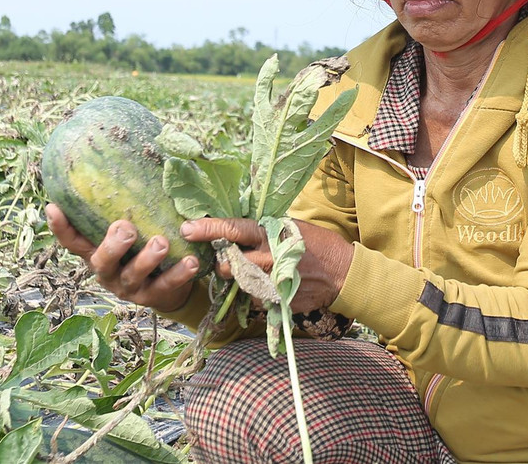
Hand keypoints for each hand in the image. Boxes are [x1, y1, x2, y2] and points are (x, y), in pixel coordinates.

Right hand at [45, 203, 200, 313]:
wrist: (168, 288)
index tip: (52, 207)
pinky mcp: (152, 298)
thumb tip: (130, 160)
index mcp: (97, 252)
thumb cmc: (142, 248)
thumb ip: (125, 209)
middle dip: (113, 245)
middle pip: (102, 261)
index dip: (60, 227)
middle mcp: (108, 271)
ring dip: (147, 259)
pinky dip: (178, 274)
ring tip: (162, 243)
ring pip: (133, 275)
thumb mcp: (131, 230)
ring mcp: (129, 287)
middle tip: (126, 227)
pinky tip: (191, 261)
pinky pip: (165, 286)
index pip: (72, 241)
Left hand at [180, 218, 351, 312]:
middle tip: (228, 258)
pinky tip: (271, 283)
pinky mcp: (275, 301)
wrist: (341, 272)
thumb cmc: (314, 243)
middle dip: (223, 263)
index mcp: (269, 234)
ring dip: (241, 277)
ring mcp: (270, 282)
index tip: (187, 228)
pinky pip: (254, 298)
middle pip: (227, 264)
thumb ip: (260, 230)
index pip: (232, 230)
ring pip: (239, 283)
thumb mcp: (288, 226)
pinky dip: (257, 291)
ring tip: (259, 269)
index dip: (208, 229)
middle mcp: (267, 258)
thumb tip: (232, 229)